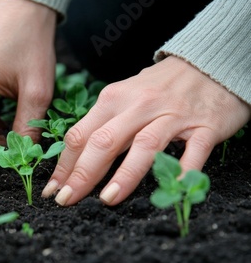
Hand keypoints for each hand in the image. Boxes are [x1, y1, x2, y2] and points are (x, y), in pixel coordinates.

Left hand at [42, 56, 250, 205]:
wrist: (209, 63)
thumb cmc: (158, 87)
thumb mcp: (123, 98)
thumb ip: (101, 125)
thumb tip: (72, 161)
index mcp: (113, 99)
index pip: (81, 135)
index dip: (64, 165)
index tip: (52, 190)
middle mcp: (139, 105)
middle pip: (105, 141)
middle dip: (83, 173)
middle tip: (67, 199)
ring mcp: (172, 115)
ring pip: (144, 145)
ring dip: (125, 174)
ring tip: (108, 199)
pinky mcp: (205, 125)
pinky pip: (194, 150)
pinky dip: (183, 169)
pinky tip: (172, 186)